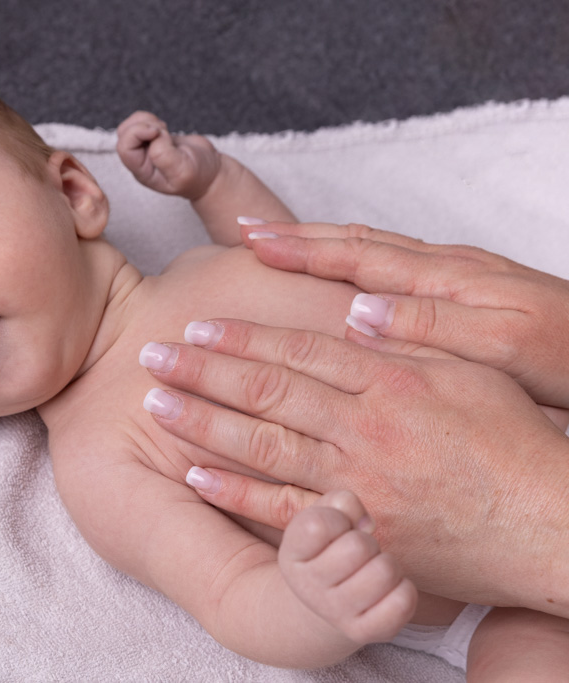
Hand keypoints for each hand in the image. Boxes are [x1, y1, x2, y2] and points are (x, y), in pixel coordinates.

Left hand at [115, 111, 219, 199]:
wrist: (211, 173)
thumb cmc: (198, 176)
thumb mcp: (183, 171)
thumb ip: (164, 157)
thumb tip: (153, 138)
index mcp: (142, 171)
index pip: (125, 148)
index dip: (137, 133)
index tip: (158, 132)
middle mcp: (140, 160)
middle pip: (124, 134)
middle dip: (143, 124)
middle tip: (163, 131)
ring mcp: (145, 149)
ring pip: (130, 126)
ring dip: (146, 120)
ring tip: (165, 130)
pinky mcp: (152, 139)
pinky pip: (141, 123)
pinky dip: (151, 119)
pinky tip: (164, 130)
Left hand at [141, 318, 568, 615]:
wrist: (548, 524)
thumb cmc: (512, 442)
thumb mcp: (469, 371)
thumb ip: (407, 340)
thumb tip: (350, 310)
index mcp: (392, 378)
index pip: (298, 348)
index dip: (242, 335)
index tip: (197, 324)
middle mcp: (367, 425)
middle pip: (268, 389)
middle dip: (203, 368)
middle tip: (152, 354)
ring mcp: (358, 479)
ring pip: (265, 442)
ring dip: (204, 420)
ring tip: (156, 401)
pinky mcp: (357, 528)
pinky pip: (285, 509)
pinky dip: (237, 491)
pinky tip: (194, 473)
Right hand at [241, 220, 568, 409]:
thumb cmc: (567, 359)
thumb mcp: (503, 347)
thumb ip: (430, 325)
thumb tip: (357, 312)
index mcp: (446, 280)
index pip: (357, 257)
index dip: (300, 251)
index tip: (252, 243)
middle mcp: (445, 270)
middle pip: (356, 243)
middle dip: (297, 238)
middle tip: (245, 232)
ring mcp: (456, 277)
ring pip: (373, 249)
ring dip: (319, 244)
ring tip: (275, 241)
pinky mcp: (467, 291)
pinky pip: (394, 265)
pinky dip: (353, 260)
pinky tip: (340, 271)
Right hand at [279, 491, 416, 644]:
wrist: (322, 604)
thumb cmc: (328, 549)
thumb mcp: (322, 518)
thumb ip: (341, 502)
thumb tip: (367, 524)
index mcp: (291, 553)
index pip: (319, 524)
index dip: (338, 518)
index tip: (338, 528)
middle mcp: (307, 586)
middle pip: (358, 546)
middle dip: (367, 542)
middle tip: (360, 552)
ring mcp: (334, 612)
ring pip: (384, 572)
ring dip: (387, 564)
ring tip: (374, 569)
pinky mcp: (363, 632)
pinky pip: (402, 602)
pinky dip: (404, 589)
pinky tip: (388, 589)